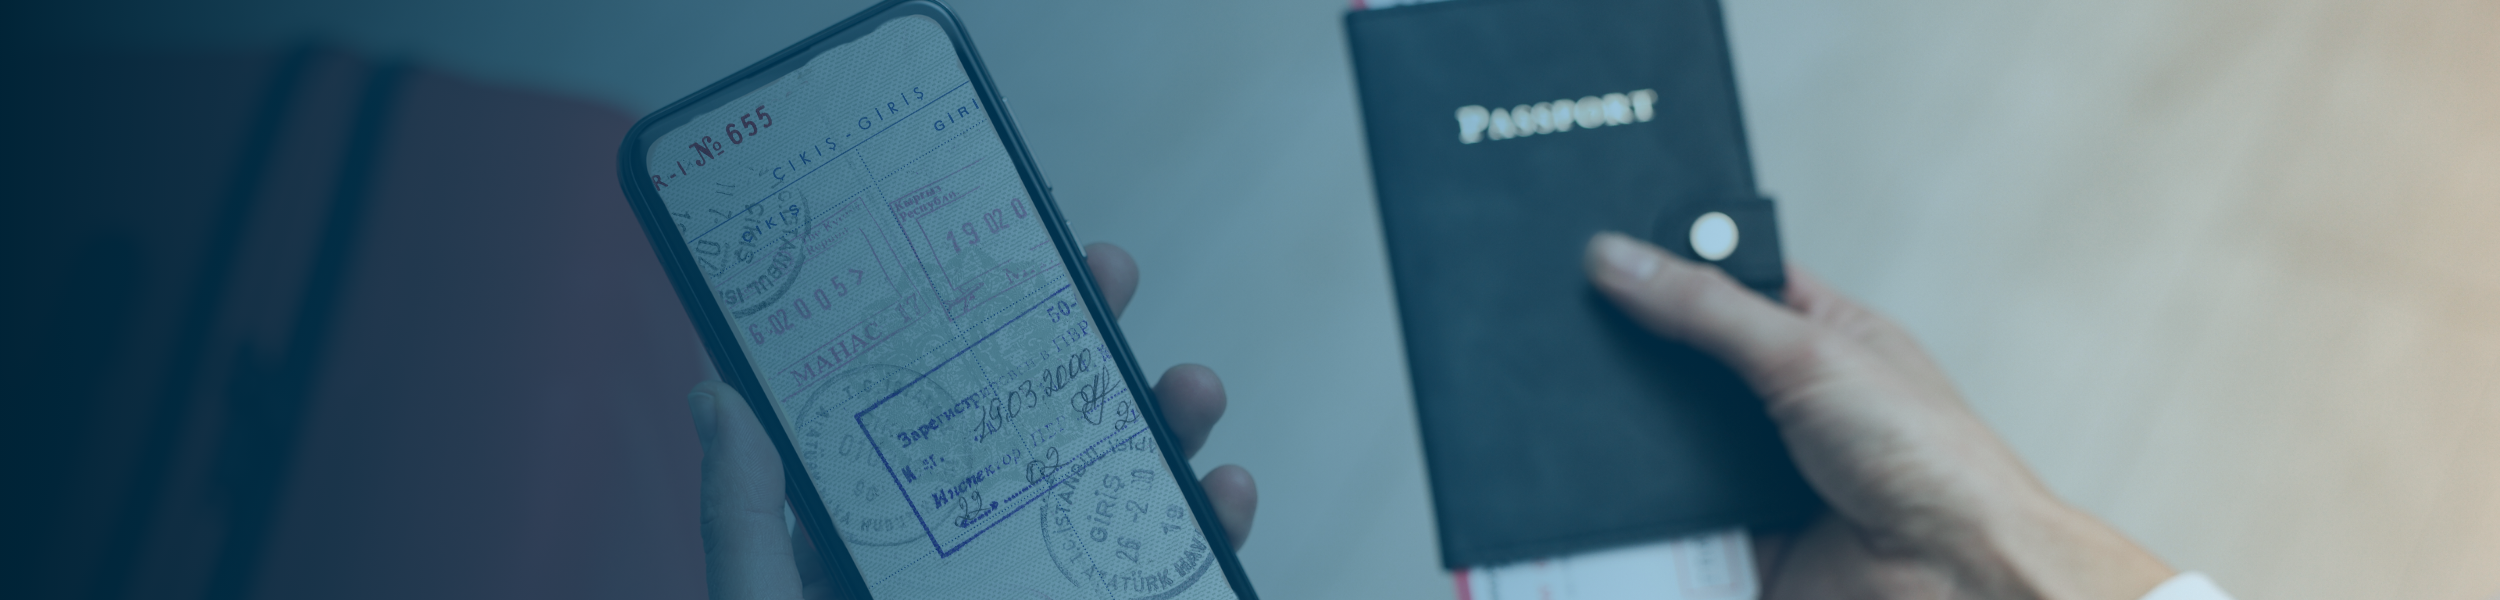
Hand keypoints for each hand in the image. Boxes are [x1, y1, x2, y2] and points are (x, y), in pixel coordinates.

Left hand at [688, 242, 1257, 599]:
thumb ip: (747, 526)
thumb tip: (719, 390)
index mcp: (875, 553)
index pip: (921, 417)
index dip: (959, 331)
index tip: (995, 251)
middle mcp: (968, 572)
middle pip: (1032, 438)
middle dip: (1078, 349)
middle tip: (1106, 275)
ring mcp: (1049, 598)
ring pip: (1116, 501)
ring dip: (1163, 431)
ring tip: (1187, 386)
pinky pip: (1168, 577)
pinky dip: (1207, 530)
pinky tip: (1223, 495)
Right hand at [1583, 232, 2172, 599]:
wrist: (1954, 577)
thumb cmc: (1936, 463)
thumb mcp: (1809, 352)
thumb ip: (1708, 307)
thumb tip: (1621, 259)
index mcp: (1821, 336)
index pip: (1727, 284)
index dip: (1670, 269)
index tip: (1602, 256)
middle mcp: (1788, 403)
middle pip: (1683, 370)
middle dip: (1640, 369)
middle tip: (1583, 349)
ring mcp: (1761, 475)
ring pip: (1665, 451)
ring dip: (1640, 451)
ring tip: (1600, 433)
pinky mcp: (1739, 542)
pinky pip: (1666, 529)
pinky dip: (1645, 523)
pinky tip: (1632, 511)